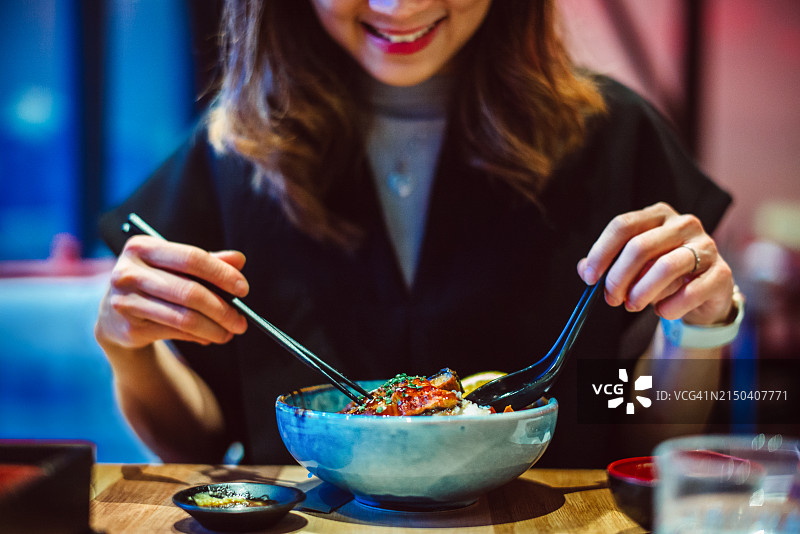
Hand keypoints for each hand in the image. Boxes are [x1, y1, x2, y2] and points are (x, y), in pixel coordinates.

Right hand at [95, 236, 248, 349]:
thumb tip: (238, 260)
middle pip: (190, 291)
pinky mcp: (129, 328)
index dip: (221, 274)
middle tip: (241, 321)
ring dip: (214, 328)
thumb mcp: (175, 266)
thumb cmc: (153, 283)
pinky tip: (208, 336)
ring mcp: (126, 301)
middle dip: (222, 309)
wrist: (114, 314)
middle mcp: (129, 272)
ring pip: (184, 317)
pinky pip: (175, 332)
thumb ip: (208, 261)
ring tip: (229, 332)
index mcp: (142, 247)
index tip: (243, 289)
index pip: (191, 258)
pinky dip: (198, 336)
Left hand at [577, 202, 734, 324]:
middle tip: (611, 299)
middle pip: (640, 246)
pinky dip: (669, 307)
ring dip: (641, 292)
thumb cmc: (661, 274)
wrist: (704, 293)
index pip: (623, 225)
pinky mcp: (722, 272)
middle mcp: (683, 224)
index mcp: (657, 215)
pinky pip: (690, 291)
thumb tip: (585, 269)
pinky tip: (662, 311)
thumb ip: (608, 264)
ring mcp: (706, 246)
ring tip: (632, 306)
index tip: (590, 278)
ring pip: (665, 267)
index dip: (602, 252)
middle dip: (618, 277)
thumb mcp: (633, 265)